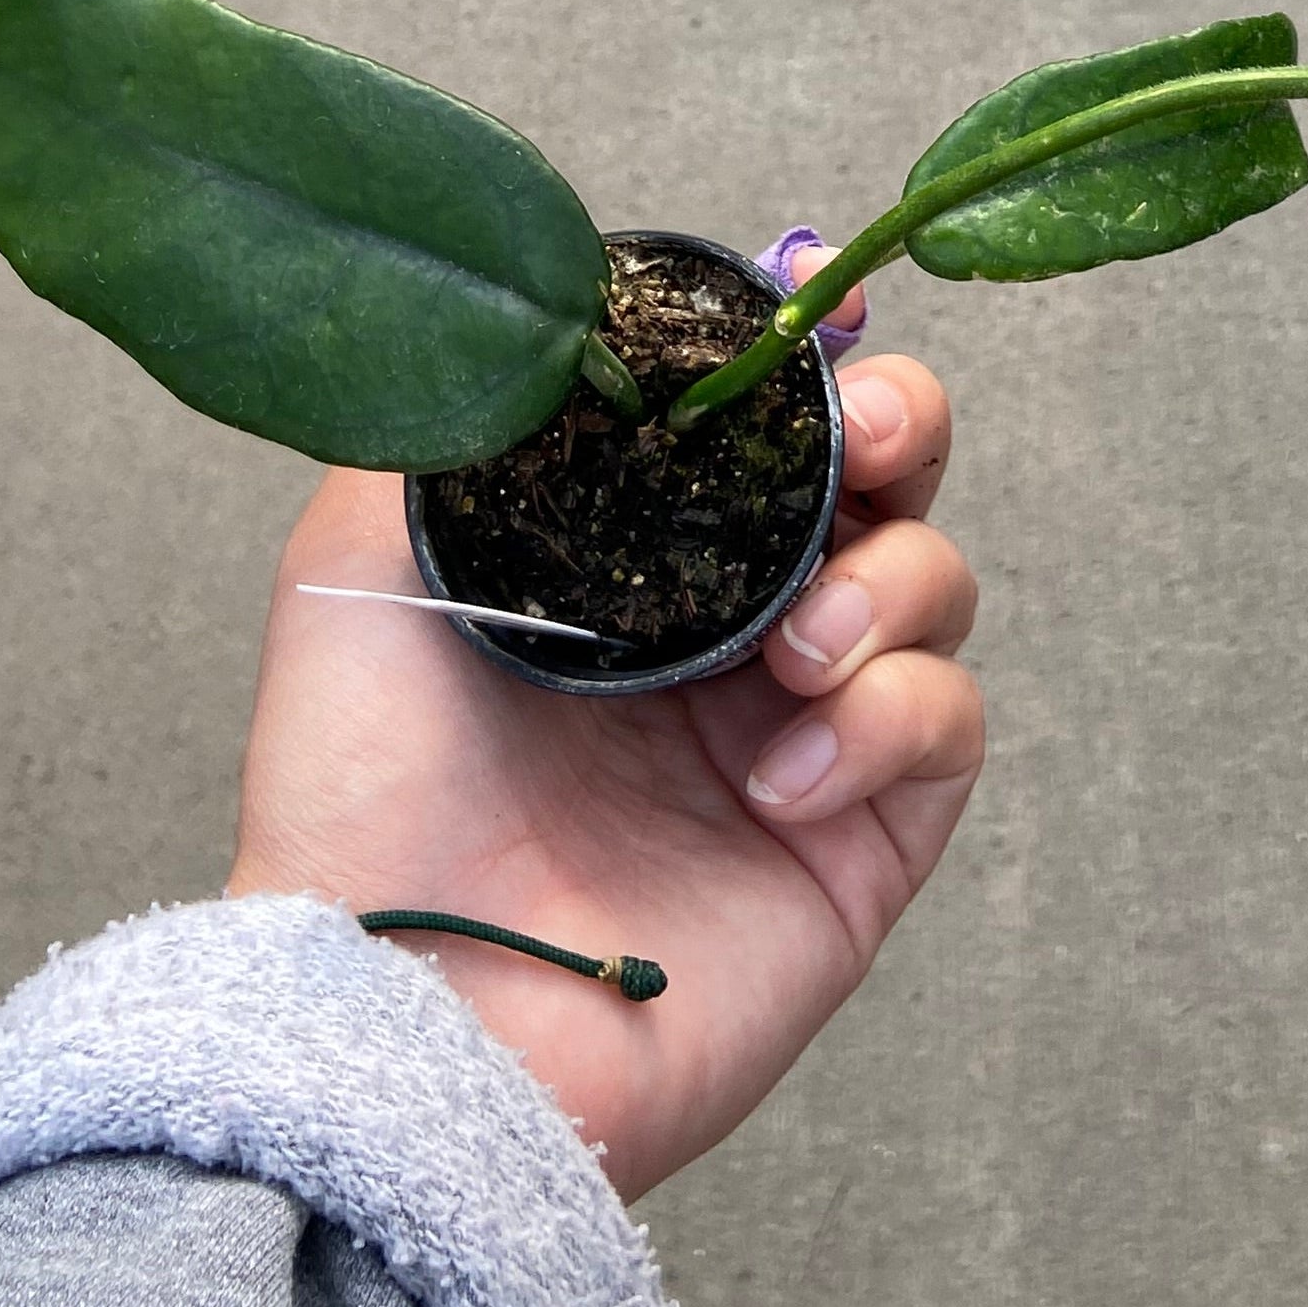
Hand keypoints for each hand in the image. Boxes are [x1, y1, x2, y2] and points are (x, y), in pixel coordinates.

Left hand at [226, 272, 982, 1200]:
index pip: (756, 418)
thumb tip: (558, 321)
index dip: (803, 349)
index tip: (817, 297)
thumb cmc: (360, 799)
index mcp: (630, 554)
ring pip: (936, 583)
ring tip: (793, 656)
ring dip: (890, 584)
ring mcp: (802, 731)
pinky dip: (890, 720)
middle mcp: (728, 629)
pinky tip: (780, 778)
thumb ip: (464, 430)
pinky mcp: (858, 842)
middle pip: (885, 475)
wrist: (405, 1009)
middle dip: (898, 425)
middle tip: (860, 443)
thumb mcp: (361, 568)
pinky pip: (947, 726)